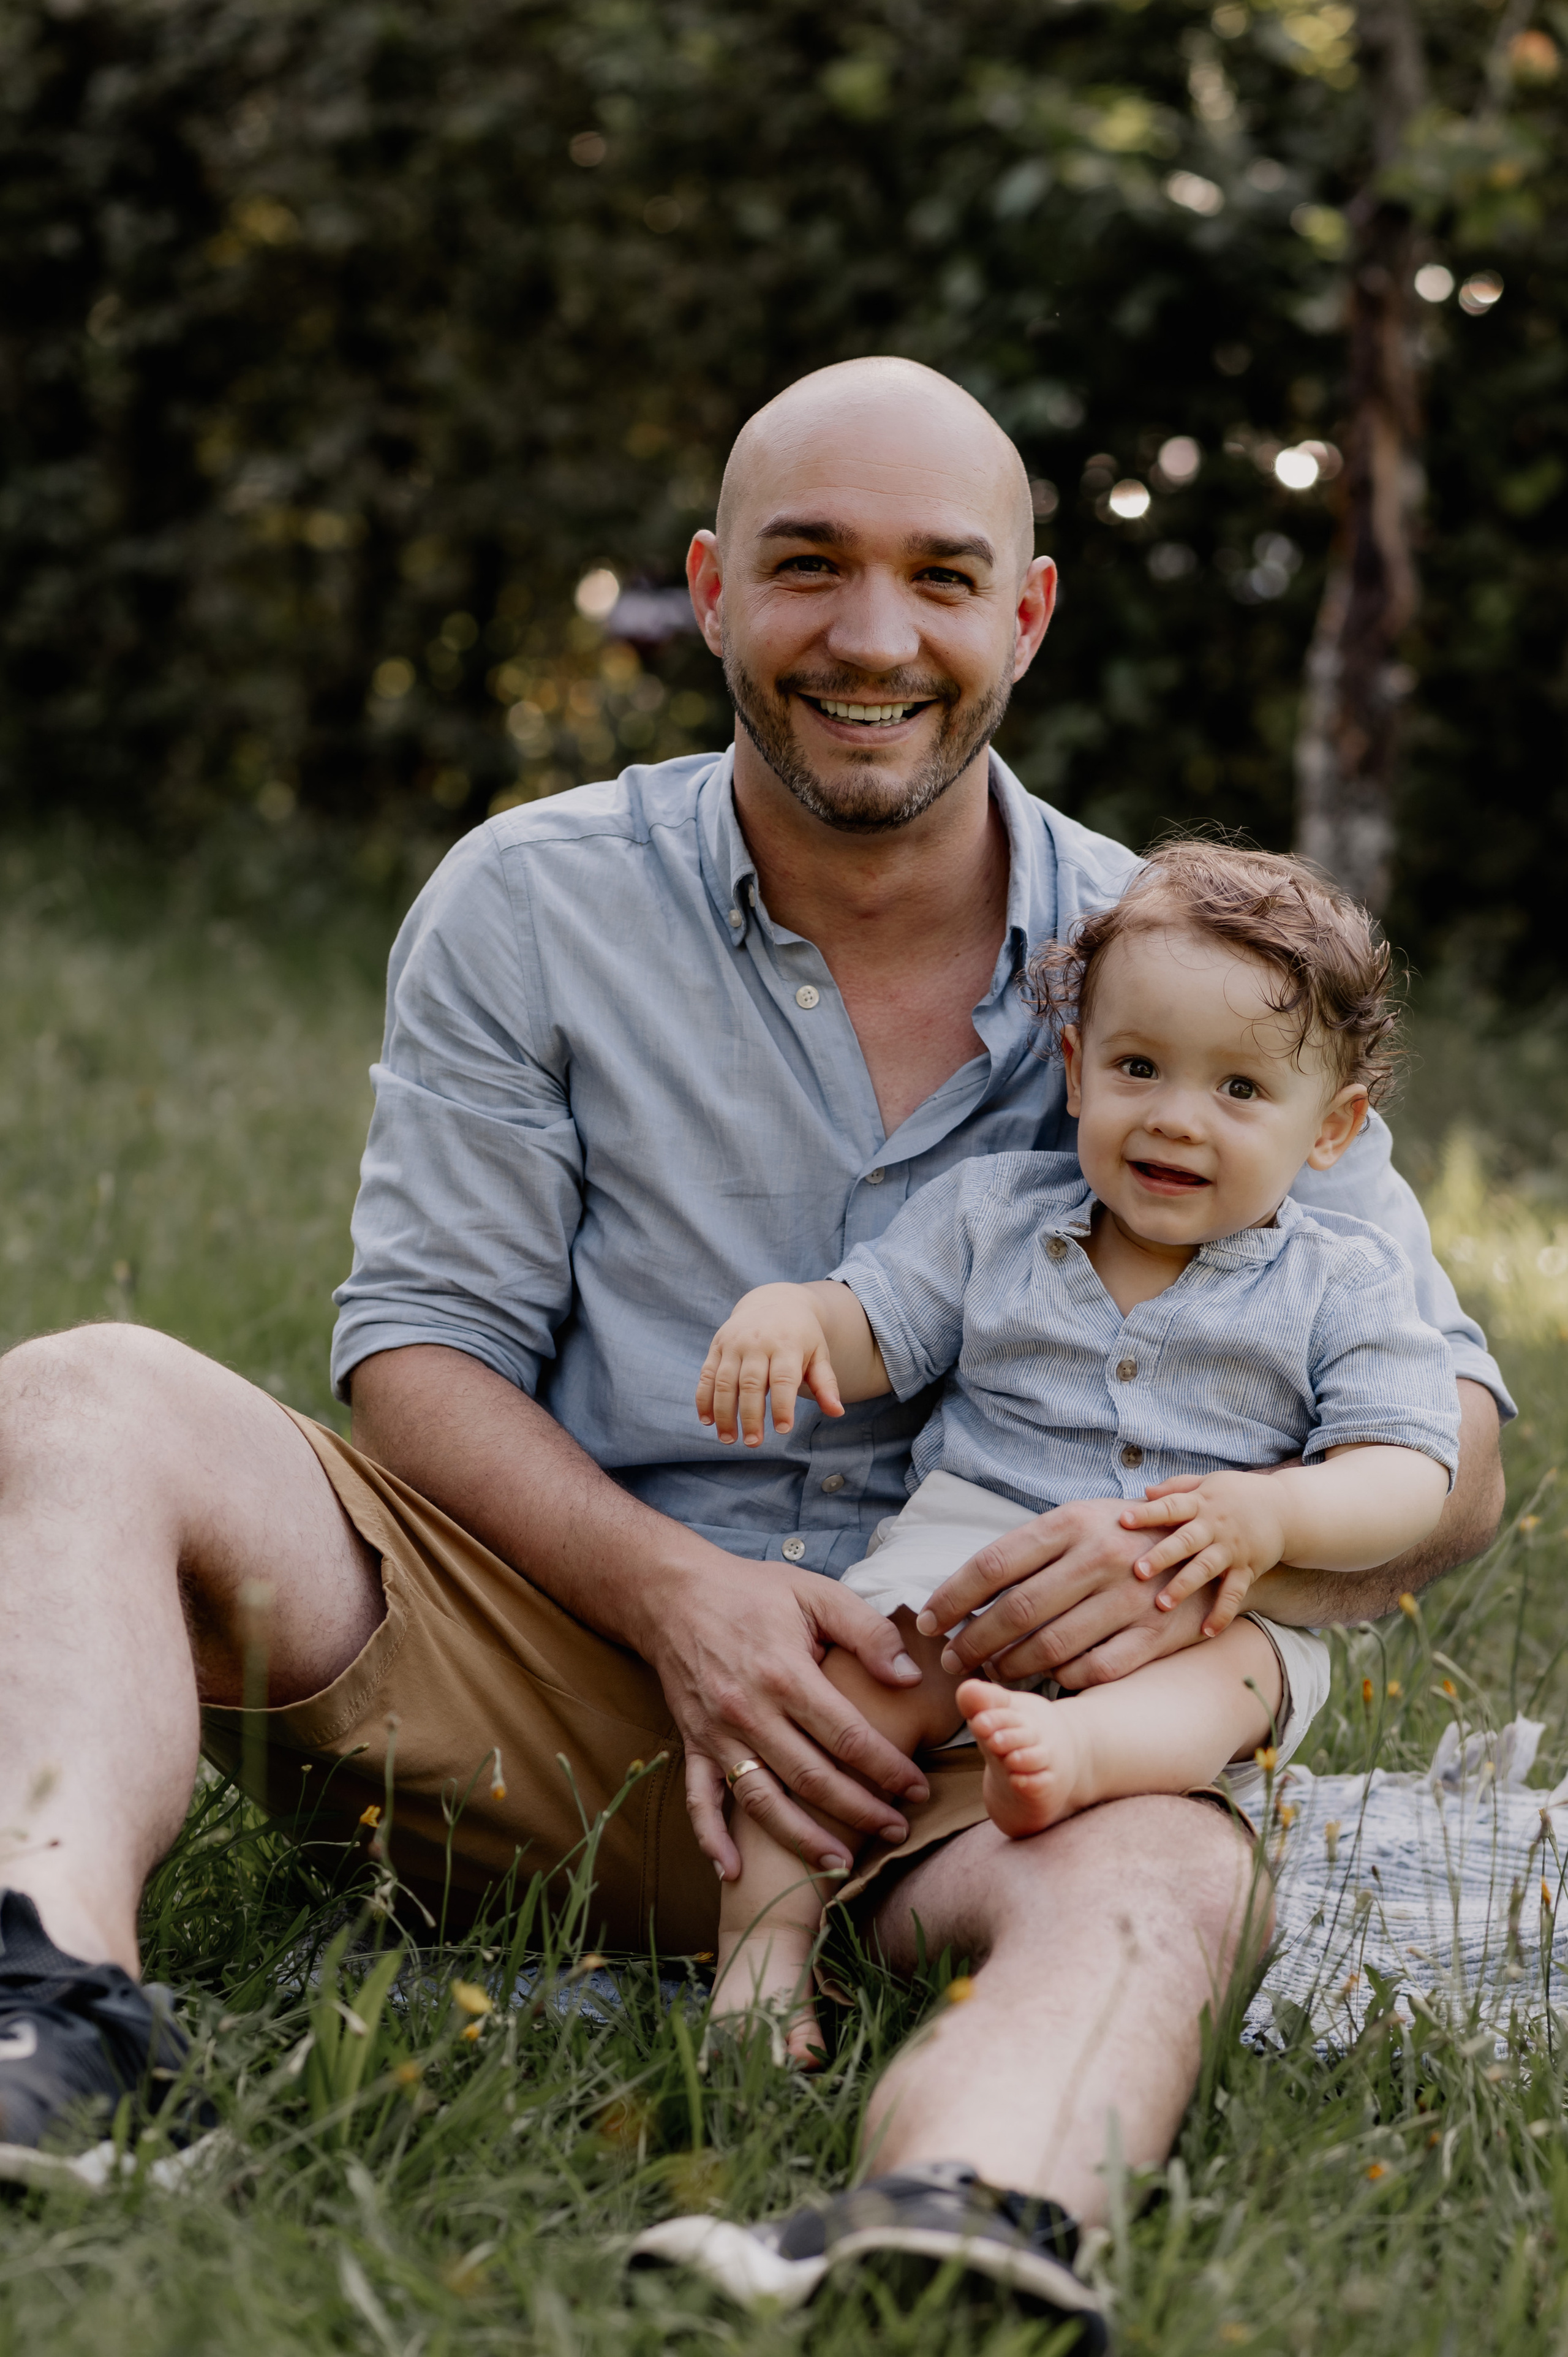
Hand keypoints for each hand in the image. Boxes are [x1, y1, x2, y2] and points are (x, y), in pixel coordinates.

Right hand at [646, 1558, 930, 1880]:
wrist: (673, 1593)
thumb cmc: (752, 1592)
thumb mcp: (816, 1594)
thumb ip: (867, 1631)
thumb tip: (909, 1677)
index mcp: (785, 1674)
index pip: (848, 1737)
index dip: (887, 1769)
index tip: (917, 1788)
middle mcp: (750, 1712)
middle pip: (812, 1779)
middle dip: (860, 1812)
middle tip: (898, 1831)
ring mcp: (717, 1734)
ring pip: (763, 1800)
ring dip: (802, 1840)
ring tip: (840, 1866)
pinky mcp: (693, 1743)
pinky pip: (699, 1800)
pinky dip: (711, 1839)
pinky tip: (731, 1874)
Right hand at [696, 1285, 844, 1446]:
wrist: (774, 1300)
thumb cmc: (800, 1336)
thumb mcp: (818, 1354)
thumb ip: (825, 1383)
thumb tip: (837, 1411)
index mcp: (787, 1344)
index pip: (783, 1379)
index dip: (782, 1406)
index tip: (783, 1429)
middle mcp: (758, 1342)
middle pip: (751, 1384)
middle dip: (750, 1416)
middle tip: (754, 1443)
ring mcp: (734, 1343)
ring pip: (725, 1382)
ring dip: (724, 1413)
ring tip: (728, 1439)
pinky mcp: (717, 1346)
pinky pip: (707, 1375)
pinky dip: (704, 1399)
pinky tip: (707, 1420)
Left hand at [915, 1495, 1215, 1683]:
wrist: (1203, 1546)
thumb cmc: (1120, 1535)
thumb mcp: (1077, 1522)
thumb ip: (1028, 1551)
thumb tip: (963, 1591)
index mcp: (1070, 1522)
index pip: (992, 1564)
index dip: (951, 1599)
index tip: (927, 1623)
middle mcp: (1099, 1556)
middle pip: (1015, 1611)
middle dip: (973, 1642)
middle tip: (952, 1661)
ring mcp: (1129, 1596)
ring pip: (1050, 1647)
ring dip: (1010, 1667)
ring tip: (990, 1672)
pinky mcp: (1154, 1634)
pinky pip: (1093, 1670)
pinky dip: (1061, 1680)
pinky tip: (1045, 1679)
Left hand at [1120, 1472, 1287, 1636]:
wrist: (1287, 1508)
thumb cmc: (1238, 1494)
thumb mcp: (1208, 1483)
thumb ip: (1176, 1487)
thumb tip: (1145, 1493)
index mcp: (1201, 1503)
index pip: (1171, 1506)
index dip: (1148, 1513)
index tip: (1123, 1521)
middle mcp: (1215, 1526)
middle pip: (1186, 1541)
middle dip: (1163, 1555)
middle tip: (1139, 1571)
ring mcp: (1232, 1549)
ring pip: (1206, 1568)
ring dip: (1185, 1586)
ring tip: (1162, 1604)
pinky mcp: (1248, 1569)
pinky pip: (1234, 1593)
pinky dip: (1222, 1613)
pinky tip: (1206, 1631)